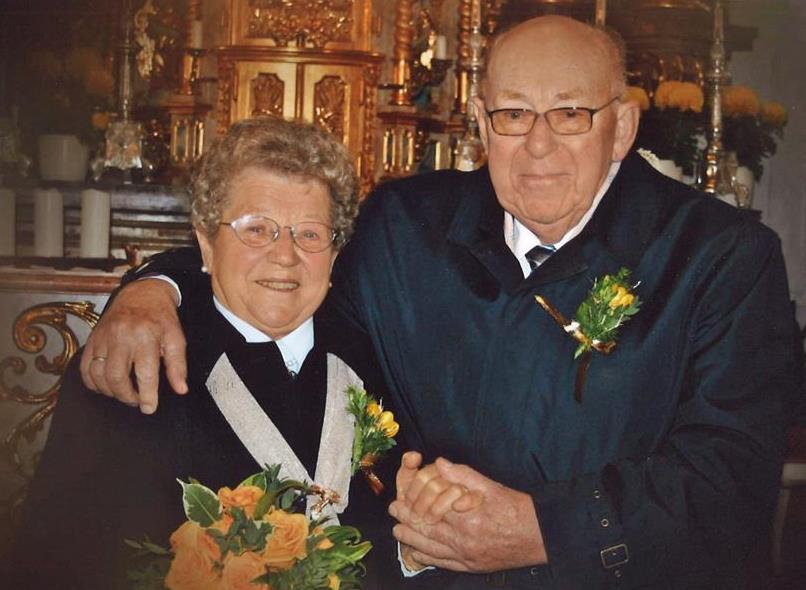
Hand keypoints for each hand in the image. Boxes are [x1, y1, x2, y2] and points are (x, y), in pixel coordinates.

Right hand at [80, 278, 187, 413]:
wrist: (142, 294)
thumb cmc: (161, 318)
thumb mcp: (176, 338)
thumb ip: (177, 365)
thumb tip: (181, 389)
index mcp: (146, 337)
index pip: (145, 374)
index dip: (147, 395)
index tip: (149, 408)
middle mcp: (122, 337)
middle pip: (117, 377)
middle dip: (126, 396)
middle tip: (136, 400)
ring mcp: (104, 338)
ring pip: (98, 374)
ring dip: (109, 391)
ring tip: (123, 394)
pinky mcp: (92, 339)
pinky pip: (85, 367)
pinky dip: (92, 382)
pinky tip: (105, 386)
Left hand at [389, 458, 546, 572]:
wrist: (539, 537)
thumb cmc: (516, 509)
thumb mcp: (491, 487)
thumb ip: (463, 475)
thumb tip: (440, 463)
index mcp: (467, 518)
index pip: (432, 510)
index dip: (414, 504)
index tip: (401, 497)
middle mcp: (464, 540)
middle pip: (427, 530)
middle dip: (408, 520)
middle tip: (394, 512)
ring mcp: (467, 556)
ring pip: (432, 548)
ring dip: (412, 540)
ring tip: (398, 531)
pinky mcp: (472, 566)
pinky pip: (444, 563)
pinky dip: (428, 558)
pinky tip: (418, 553)